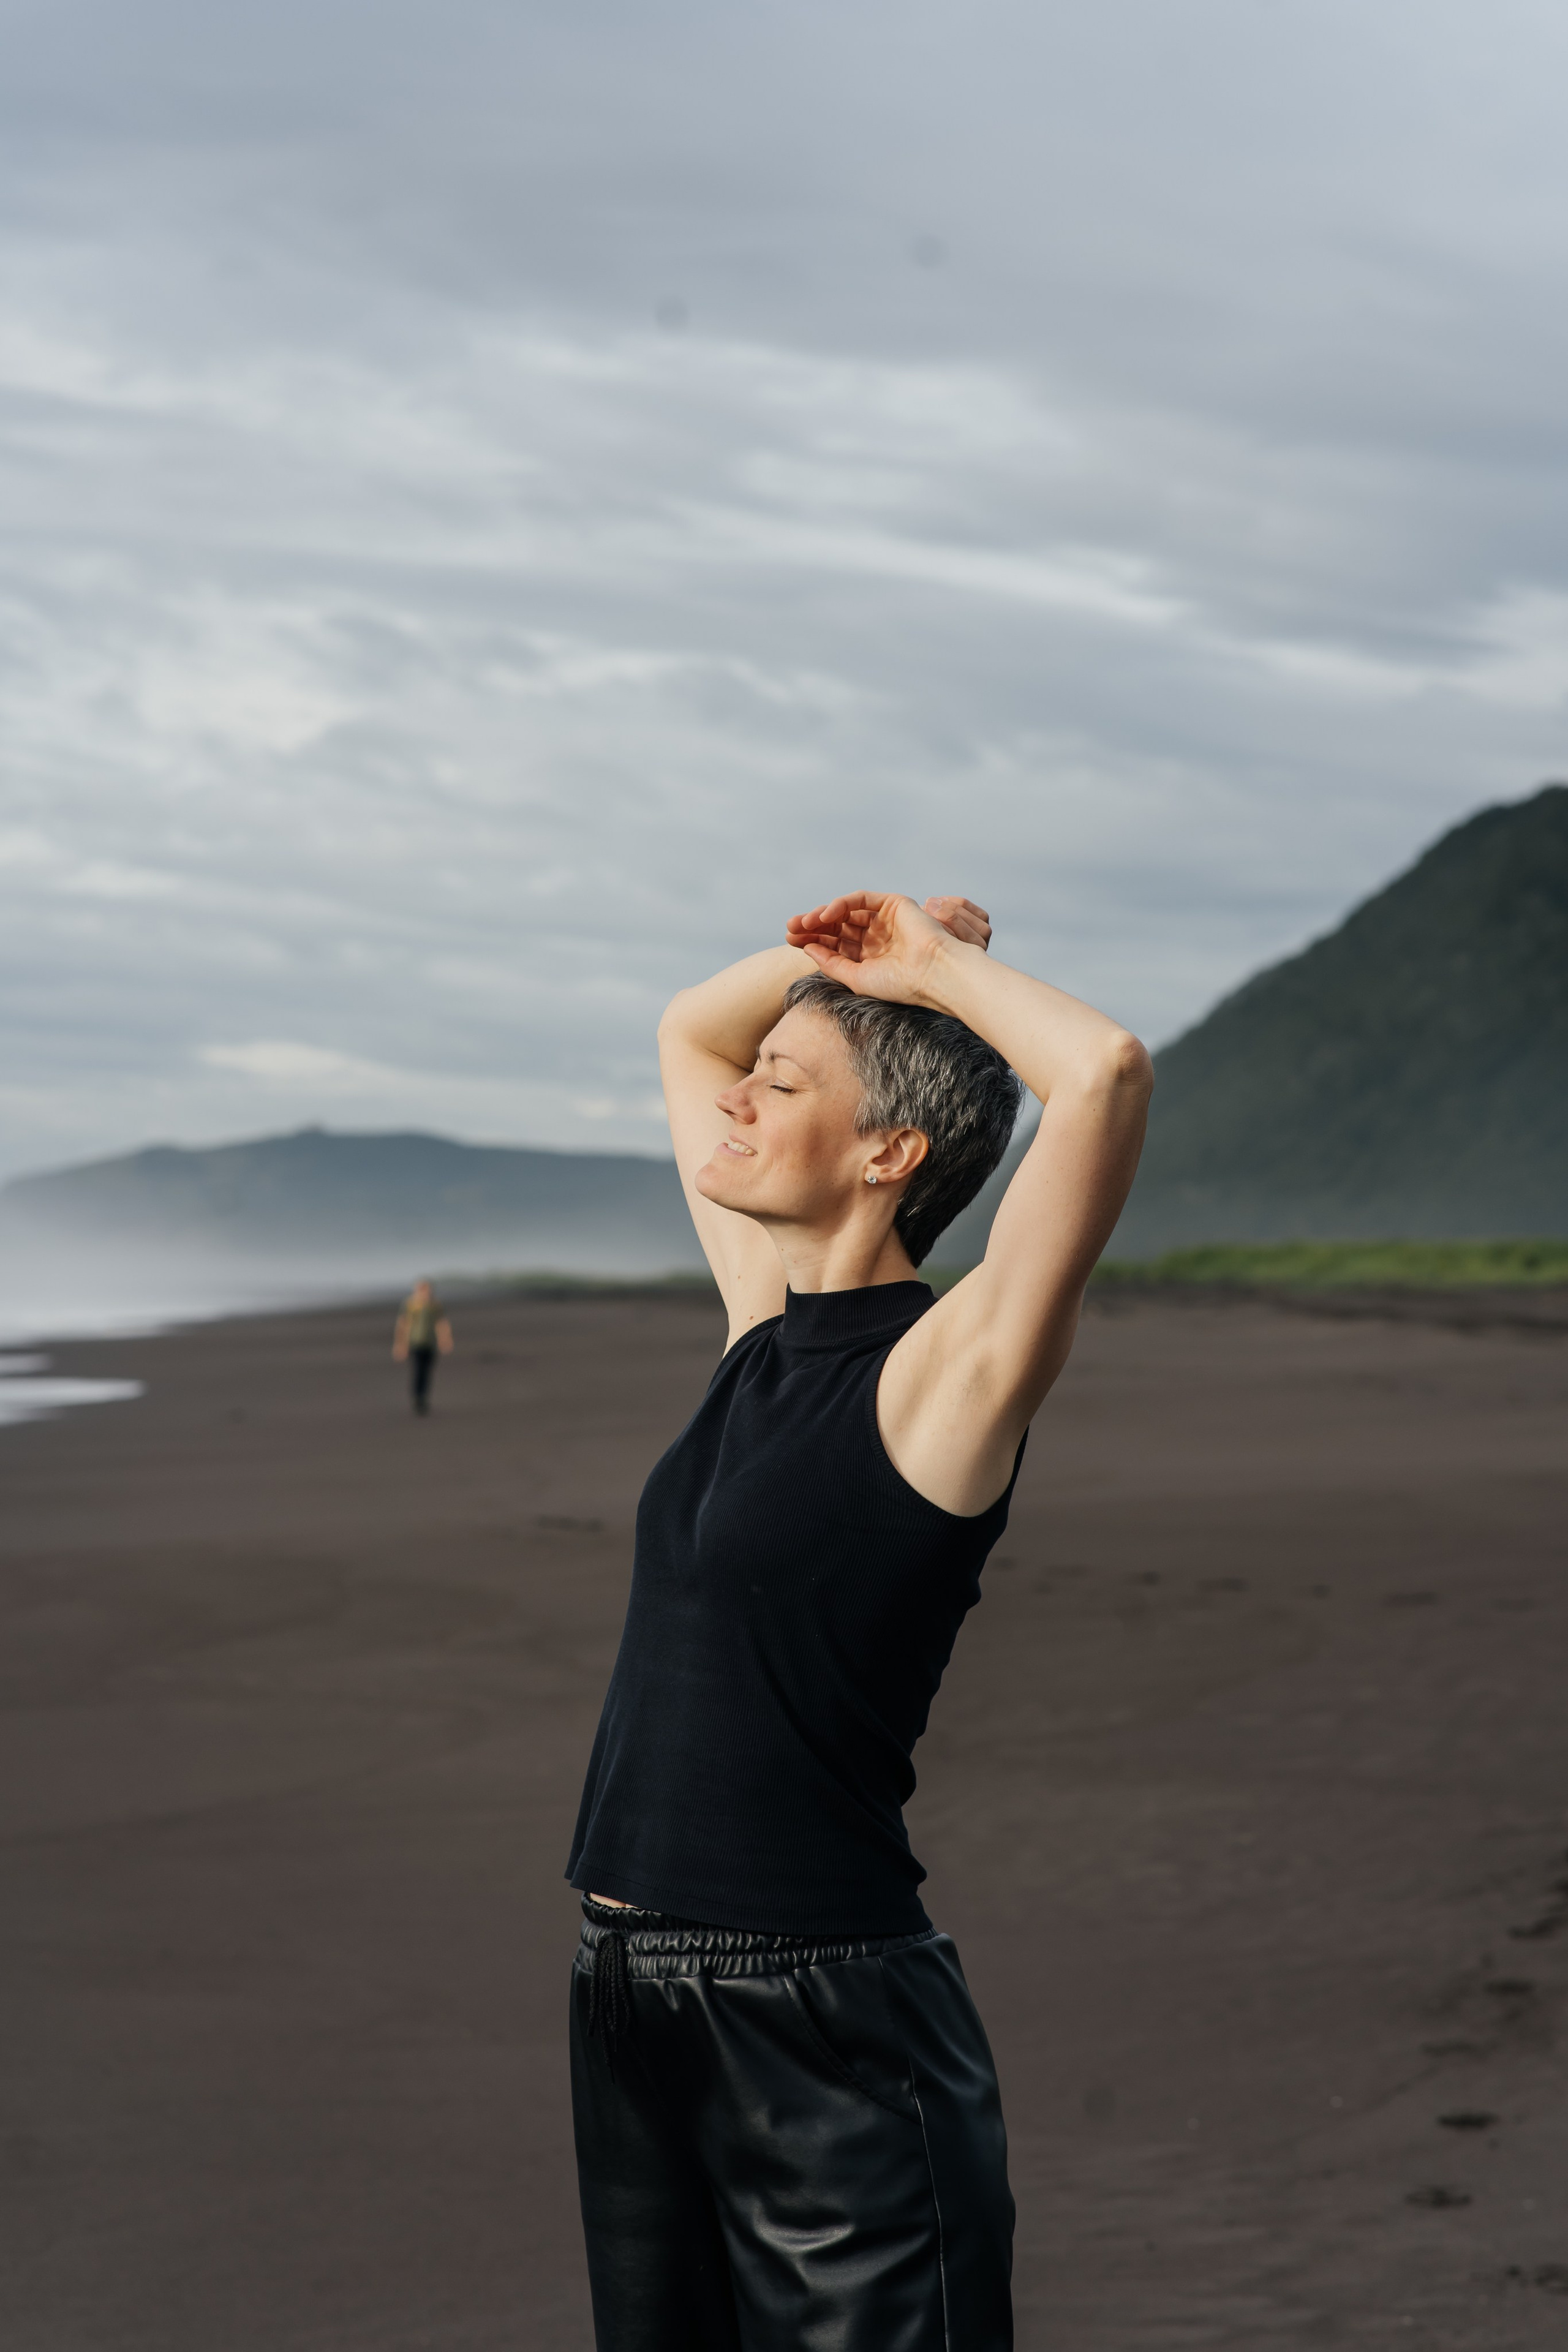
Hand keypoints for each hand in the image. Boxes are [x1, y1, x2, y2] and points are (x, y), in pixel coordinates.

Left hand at [784, 892, 990, 1001]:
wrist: (933, 974)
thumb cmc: (900, 984)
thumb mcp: (857, 978)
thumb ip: (832, 963)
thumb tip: (808, 947)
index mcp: (868, 957)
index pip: (834, 944)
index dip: (811, 940)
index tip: (790, 941)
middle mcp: (875, 937)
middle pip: (836, 926)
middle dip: (811, 926)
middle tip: (790, 929)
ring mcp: (884, 919)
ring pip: (845, 911)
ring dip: (821, 915)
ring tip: (803, 923)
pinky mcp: (892, 904)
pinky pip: (860, 899)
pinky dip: (841, 904)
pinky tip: (825, 915)